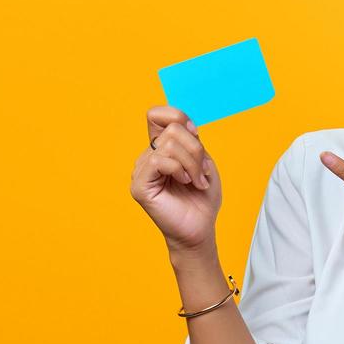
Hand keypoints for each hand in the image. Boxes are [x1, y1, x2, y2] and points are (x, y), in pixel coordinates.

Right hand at [130, 106, 220, 252]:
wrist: (200, 228)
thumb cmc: (202, 198)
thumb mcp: (203, 161)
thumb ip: (191, 139)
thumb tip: (182, 123)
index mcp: (161, 148)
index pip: (157, 115)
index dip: (177, 116)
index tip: (196, 135)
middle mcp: (148, 156)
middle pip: (171, 129)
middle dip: (195, 149)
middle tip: (202, 172)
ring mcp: (141, 171)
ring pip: (168, 145)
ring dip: (192, 163)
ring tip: (197, 181)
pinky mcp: (139, 185)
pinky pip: (159, 161)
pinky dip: (179, 169)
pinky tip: (186, 183)